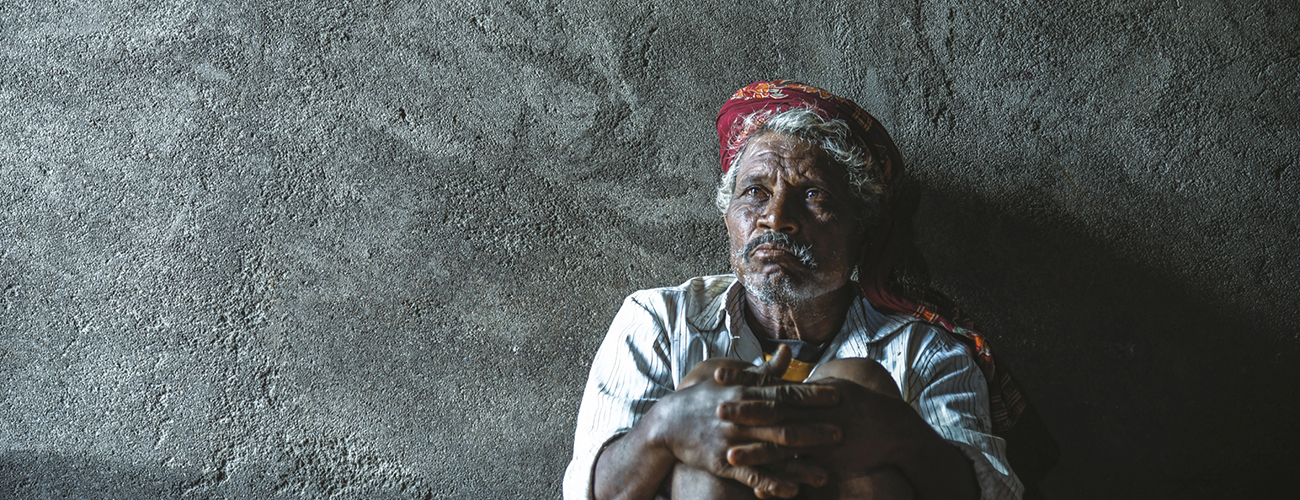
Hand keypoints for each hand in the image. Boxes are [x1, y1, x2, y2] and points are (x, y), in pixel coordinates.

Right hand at [645, 346, 842, 497]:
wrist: (668, 424)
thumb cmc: (705, 399)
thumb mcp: (731, 381)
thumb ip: (763, 371)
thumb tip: (787, 352)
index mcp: (744, 394)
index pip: (783, 393)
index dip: (811, 396)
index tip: (836, 396)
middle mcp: (740, 417)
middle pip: (783, 423)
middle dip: (813, 429)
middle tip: (841, 433)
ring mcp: (731, 442)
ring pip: (771, 453)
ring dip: (799, 464)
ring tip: (825, 473)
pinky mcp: (722, 463)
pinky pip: (751, 476)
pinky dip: (771, 483)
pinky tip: (792, 490)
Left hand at [715, 369, 928, 480]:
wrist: (894, 430)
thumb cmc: (862, 407)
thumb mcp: (834, 388)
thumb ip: (805, 386)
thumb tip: (783, 376)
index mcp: (811, 392)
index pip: (772, 383)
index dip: (745, 378)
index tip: (719, 373)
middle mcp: (814, 412)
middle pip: (774, 410)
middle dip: (745, 411)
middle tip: (716, 410)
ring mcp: (821, 437)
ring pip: (783, 445)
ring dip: (756, 451)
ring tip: (729, 453)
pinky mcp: (829, 461)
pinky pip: (800, 472)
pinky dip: (780, 480)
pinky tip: (758, 488)